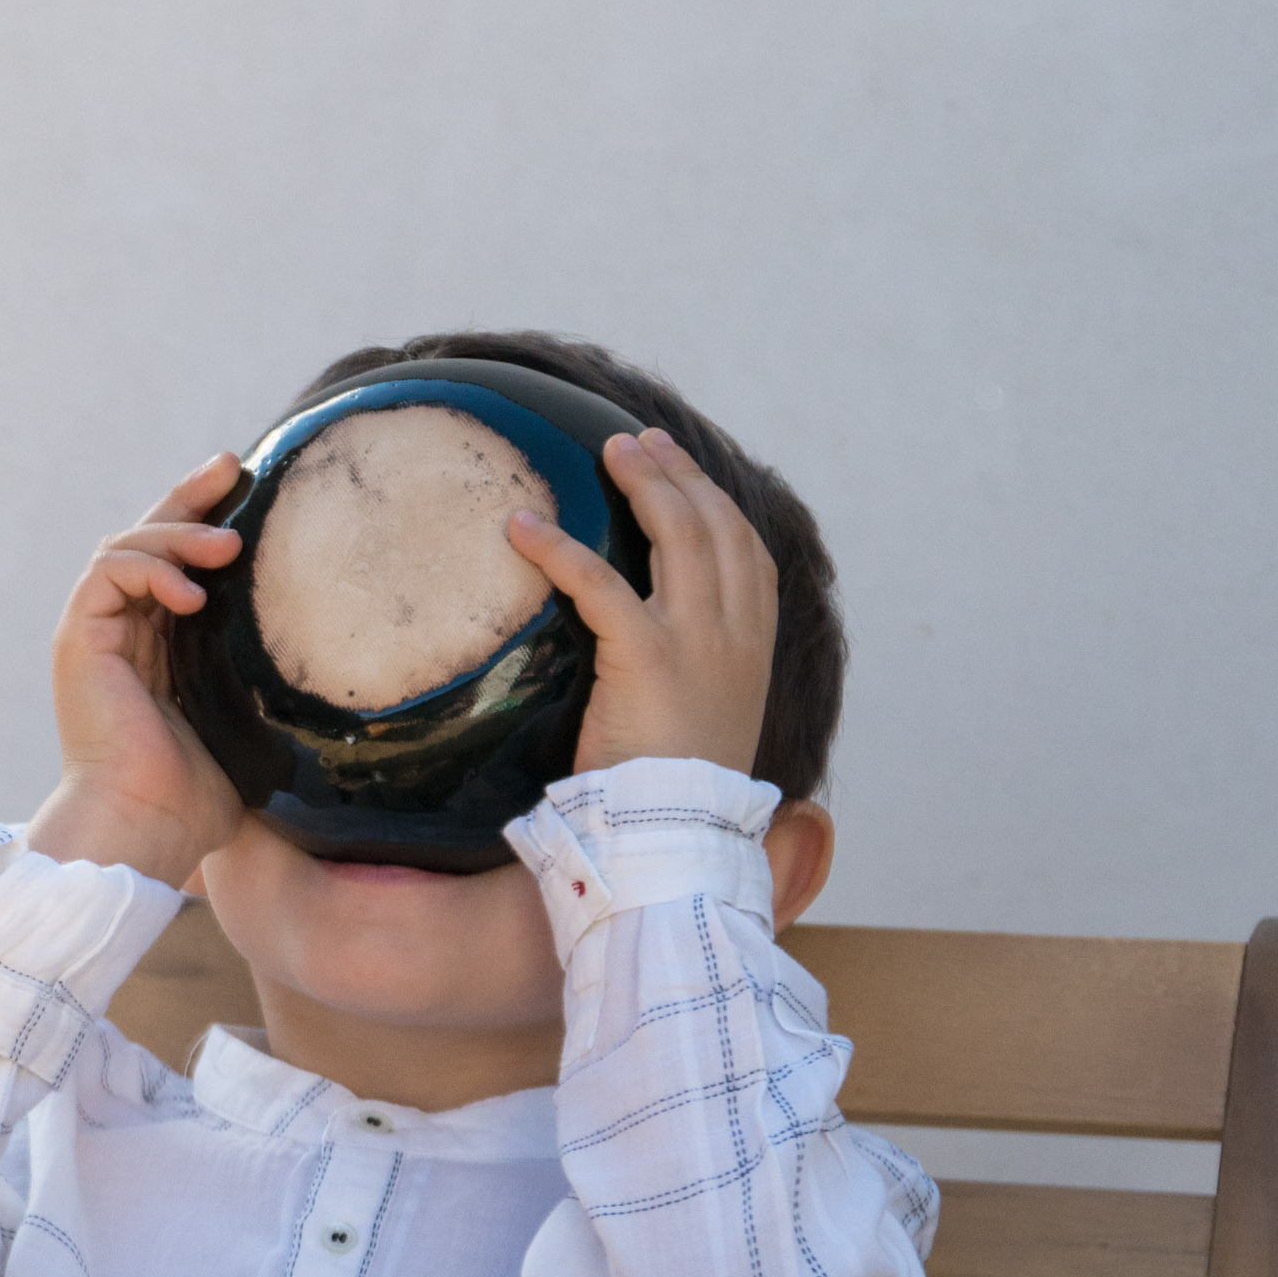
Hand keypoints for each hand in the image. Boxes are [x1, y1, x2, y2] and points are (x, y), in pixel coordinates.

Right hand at [25, 451, 254, 888]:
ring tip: (227, 547)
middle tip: (232, 468)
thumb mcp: (250, 723)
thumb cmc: (198, 797)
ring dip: (177, 533)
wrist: (144, 825)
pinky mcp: (79, 640)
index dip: (207, 521)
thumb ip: (267, 683)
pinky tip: (190, 594)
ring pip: (126, 544)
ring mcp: (96, 634)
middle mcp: (123, 633)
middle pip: (149, 537)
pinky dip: (148, 570)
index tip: (249, 489)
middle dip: (190, 497)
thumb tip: (344, 665)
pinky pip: (107, 573)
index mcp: (159, 649)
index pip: (180, 565)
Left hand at [515, 426, 776, 777]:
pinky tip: (522, 527)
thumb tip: (659, 666)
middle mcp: (735, 633)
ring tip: (607, 452)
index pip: (747, 554)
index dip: (715, 502)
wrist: (681, 834)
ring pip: (676, 534)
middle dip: (677, 473)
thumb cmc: (680, 793)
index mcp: (755, 648)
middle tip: (636, 442)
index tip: (681, 468)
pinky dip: (559, 550)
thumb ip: (694, 680)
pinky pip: (599, 584)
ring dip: (641, 483)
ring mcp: (697, 641)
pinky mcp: (646, 657)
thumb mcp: (705, 723)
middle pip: (714, 526)